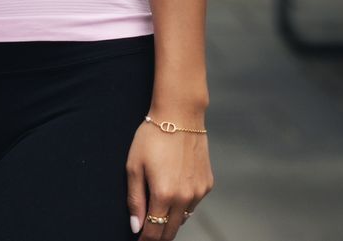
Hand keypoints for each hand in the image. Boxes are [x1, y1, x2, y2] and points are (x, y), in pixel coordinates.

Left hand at [127, 121, 211, 239]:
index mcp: (164, 194)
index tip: (139, 240)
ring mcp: (199, 192)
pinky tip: (174, 192)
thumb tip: (136, 226)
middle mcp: (185, 198)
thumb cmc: (152, 137)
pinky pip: (193, 204)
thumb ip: (135, 199)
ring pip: (183, 218)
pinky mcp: (207, 184)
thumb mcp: (134, 166)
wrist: (180, 115)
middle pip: (171, 230)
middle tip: (147, 233)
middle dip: (158, 235)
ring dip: (171, 220)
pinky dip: (183, 205)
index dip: (145, 240)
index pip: (154, 231)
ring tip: (158, 212)